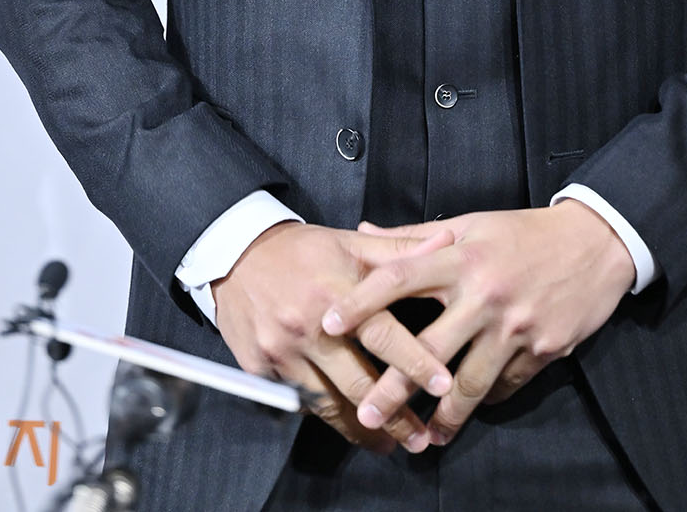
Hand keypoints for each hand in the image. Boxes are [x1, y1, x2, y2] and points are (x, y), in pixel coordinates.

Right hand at [213, 220, 455, 453]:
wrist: (236, 254)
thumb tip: (450, 241)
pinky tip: (345, 421)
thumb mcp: (351, 243)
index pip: (382, 334)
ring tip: (388, 444)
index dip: (414, 360)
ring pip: (327, 404)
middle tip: (421, 438)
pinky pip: (298, 401)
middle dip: (394, 417)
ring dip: (360, 429)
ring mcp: (281, 353)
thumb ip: (401, 251)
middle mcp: (306, 328)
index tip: (443, 386)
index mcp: (334, 293)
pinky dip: (324, 412)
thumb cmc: (303, 250)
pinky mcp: (260, 371)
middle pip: (357, 384)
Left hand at [320, 201, 635, 446]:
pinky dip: (486, 399)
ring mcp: (514, 326)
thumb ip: (413, 236)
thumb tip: (362, 232)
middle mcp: (484, 293)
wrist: (596, 243)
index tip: (329, 323)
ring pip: (469, 383)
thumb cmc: (524, 233)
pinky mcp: (542, 351)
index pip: (400, 277)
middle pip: (429, 347)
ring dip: (443, 416)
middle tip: (365, 413)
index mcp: (461, 257)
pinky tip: (471, 409)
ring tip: (423, 437)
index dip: (362, 301)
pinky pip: (504, 386)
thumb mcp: (471, 225)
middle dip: (394, 386)